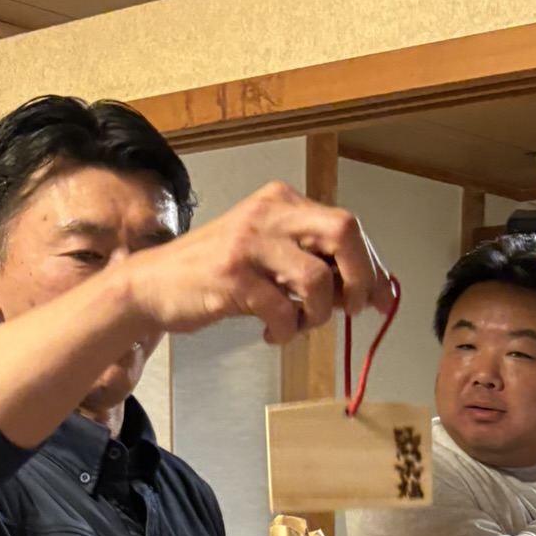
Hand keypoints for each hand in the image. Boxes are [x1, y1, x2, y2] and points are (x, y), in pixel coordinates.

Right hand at [121, 182, 394, 345]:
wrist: (153, 284)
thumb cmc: (218, 273)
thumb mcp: (269, 255)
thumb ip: (314, 263)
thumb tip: (370, 290)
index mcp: (282, 201)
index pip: (346, 226)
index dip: (372, 266)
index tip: (382, 298)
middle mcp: (269, 213)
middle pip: (343, 232)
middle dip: (360, 278)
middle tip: (351, 310)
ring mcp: (249, 243)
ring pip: (317, 279)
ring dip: (317, 315)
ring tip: (298, 325)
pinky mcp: (233, 276)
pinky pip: (283, 311)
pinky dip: (286, 332)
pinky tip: (272, 334)